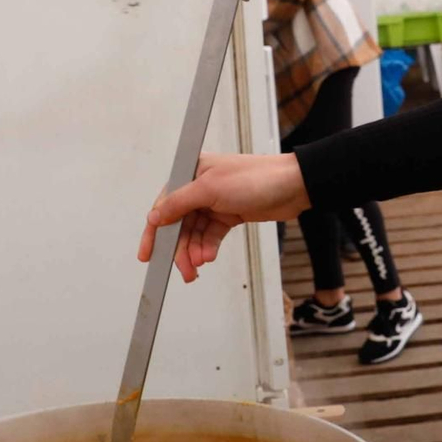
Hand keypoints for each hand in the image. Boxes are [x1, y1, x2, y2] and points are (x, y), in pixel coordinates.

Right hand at [139, 152, 310, 281]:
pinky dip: (208, 247)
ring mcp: (215, 202)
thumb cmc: (255, 178)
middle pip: (179, 223)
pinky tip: (208, 257)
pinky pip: (211, 235)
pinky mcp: (229, 214)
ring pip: (195, 233)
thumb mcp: (210, 189)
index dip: (155, 230)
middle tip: (183, 269)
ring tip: (198, 266)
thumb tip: (155, 216)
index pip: (164, 204)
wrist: (293, 186)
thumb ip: (179, 203)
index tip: (148, 253)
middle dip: (179, 248)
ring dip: (194, 251)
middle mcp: (200, 186)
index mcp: (191, 172)